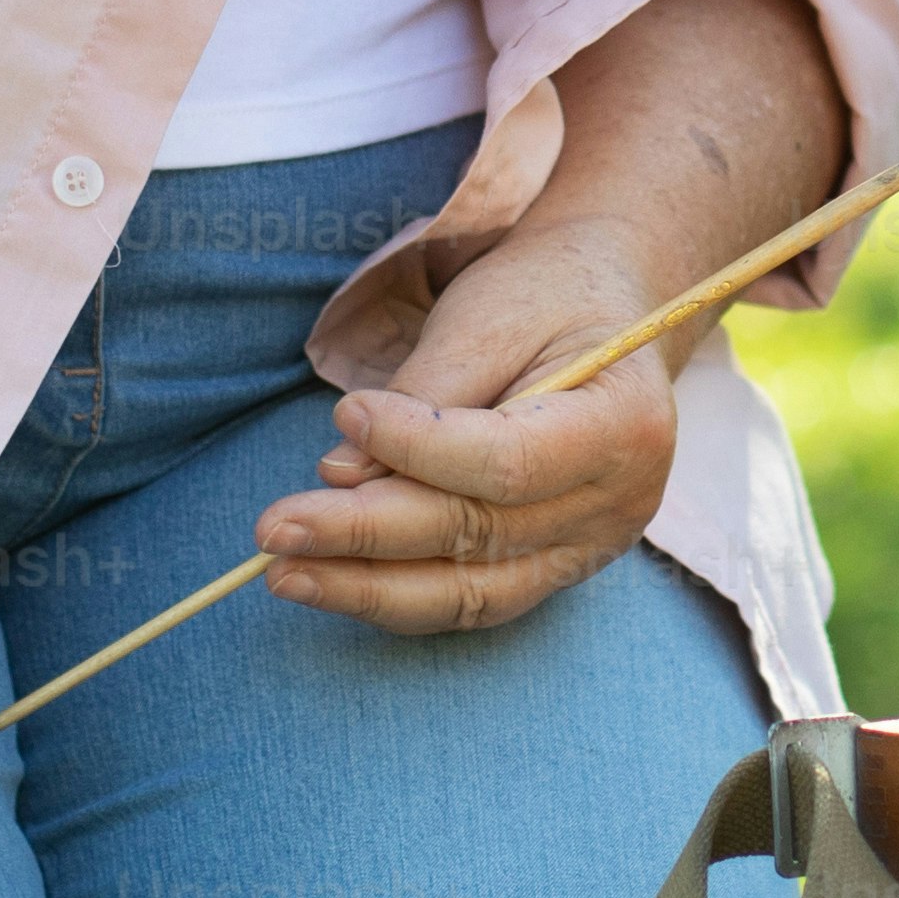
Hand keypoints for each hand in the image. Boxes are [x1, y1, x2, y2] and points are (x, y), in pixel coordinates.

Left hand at [245, 219, 703, 638]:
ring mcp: (589, 549)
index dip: (417, 448)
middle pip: (477, 534)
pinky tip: (328, 581)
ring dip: (365, 588)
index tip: (344, 415)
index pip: (507, 462)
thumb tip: (341, 477)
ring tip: (283, 573)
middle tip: (273, 527)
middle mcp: (619, 505)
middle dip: (365, 532)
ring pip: (467, 593)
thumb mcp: (488, 314)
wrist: (602, 314)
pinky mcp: (551, 571)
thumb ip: (422, 395)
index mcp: (625, 425)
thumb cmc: (545, 297)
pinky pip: (466, 600)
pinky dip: (394, 595)